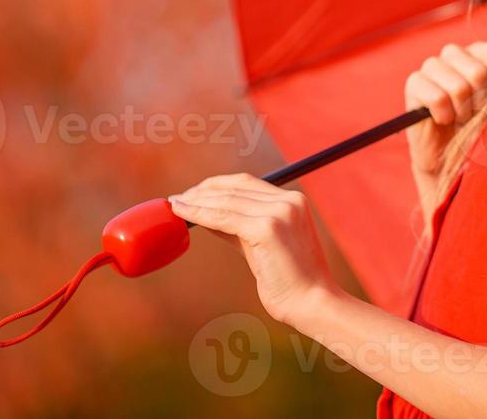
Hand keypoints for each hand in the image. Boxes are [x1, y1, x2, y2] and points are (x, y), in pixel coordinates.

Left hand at [168, 173, 337, 326]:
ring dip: (196, 201)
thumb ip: (239, 228)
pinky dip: (200, 214)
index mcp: (293, 201)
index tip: (193, 193)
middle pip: (235, 187)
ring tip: (175, 205)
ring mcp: (280, 212)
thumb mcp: (262, 246)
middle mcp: (289, 201)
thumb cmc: (290, 281)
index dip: (216, 186)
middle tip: (177, 199)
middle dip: (203, 191)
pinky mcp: (268, 228)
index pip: (247, 183)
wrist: (312, 303)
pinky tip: (183, 213)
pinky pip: (224, 218)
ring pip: (227, 201)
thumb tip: (206, 215)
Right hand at [404, 41, 486, 174]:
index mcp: (479, 52)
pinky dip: (445, 115)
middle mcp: (454, 54)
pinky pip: (437, 98)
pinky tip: (442, 119)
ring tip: (459, 118)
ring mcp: (432, 66)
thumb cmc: (480, 125)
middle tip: (475, 114)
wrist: (452, 155)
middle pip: (478, 73)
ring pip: (458, 87)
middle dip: (480, 103)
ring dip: (462, 111)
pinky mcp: (414, 82)